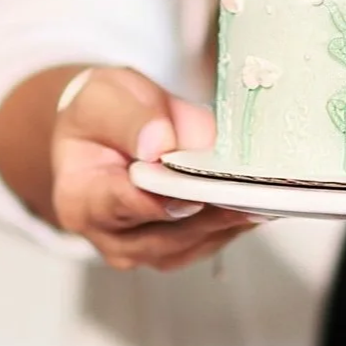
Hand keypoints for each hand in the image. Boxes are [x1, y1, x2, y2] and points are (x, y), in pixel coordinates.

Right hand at [52, 66, 256, 270]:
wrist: (101, 133)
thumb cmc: (99, 116)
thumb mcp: (104, 97)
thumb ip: (131, 118)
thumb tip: (161, 143)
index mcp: (80, 197)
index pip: (123, 205)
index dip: (163, 200)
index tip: (198, 191)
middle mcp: (106, 235)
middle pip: (163, 235)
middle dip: (209, 215)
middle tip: (251, 196)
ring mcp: (139, 248)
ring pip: (190, 245)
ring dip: (229, 223)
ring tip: (266, 197)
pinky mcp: (170, 249)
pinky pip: (205, 244)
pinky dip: (233, 223)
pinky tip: (258, 202)